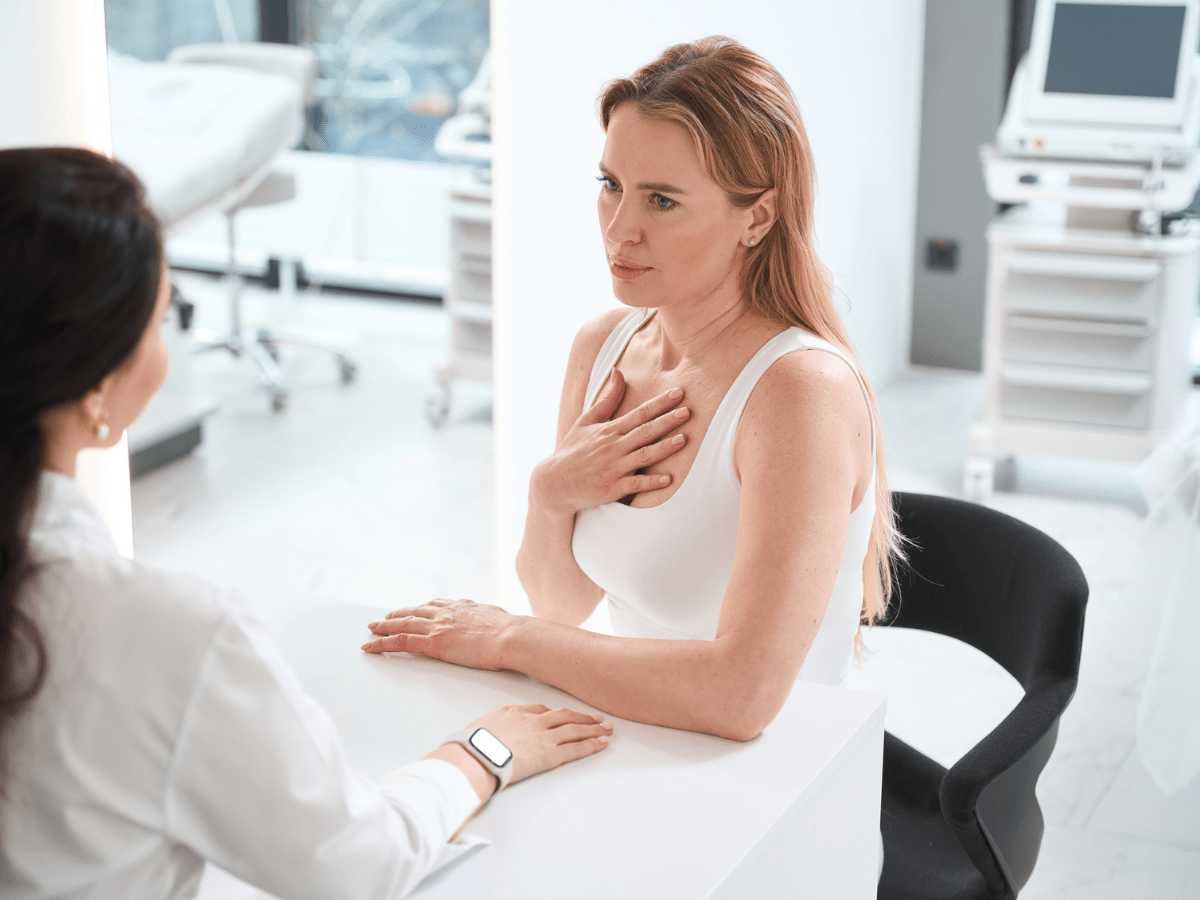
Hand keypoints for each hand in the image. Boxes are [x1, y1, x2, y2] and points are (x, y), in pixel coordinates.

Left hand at [362, 598, 511, 670]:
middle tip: (385, 617)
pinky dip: (382, 643)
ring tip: (372, 628)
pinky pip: (401, 642)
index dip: (421, 608)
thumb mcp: (501, 618)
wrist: (512, 636)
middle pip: (415, 612)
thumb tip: (498, 619)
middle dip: (398, 614)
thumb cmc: (513, 631)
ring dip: (384, 626)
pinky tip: (371, 646)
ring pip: (403, 624)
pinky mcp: (433, 643)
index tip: (414, 609)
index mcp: (463, 607)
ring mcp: (438, 626)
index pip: (436, 605)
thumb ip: (491, 617)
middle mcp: (447, 613)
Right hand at [462, 703, 612, 786]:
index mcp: (514, 712)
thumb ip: (488, 733)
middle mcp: (533, 720)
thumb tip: (483, 742)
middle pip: (563, 715)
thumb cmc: (470, 746)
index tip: (562, 714)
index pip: (540, 709)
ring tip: (607, 728)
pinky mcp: (550, 754)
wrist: (476, 754)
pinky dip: (591, 745)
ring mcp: (543, 736)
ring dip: (593, 728)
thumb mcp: (476, 731)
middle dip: (581, 716)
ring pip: (575, 728)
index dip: (555, 713)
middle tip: (596, 717)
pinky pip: (576, 748)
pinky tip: (602, 743)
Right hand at [531, 369, 689, 513]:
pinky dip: (652, 483)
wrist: (555, 483)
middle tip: (688, 412)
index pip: (639, 413)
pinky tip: (668, 479)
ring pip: (643, 456)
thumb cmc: (573, 449)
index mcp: (609, 430)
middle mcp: (613, 447)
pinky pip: (636, 485)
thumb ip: (607, 398)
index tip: (679, 393)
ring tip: (684, 440)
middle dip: (668, 421)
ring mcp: (613, 468)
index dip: (660, 403)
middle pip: (645, 431)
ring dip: (664, 448)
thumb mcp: (587, 421)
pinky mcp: (612, 488)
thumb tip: (619, 371)